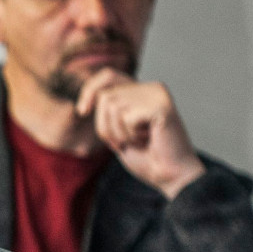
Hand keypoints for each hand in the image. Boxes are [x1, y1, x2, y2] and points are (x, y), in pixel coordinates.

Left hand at [76, 69, 205, 198]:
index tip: (82, 111)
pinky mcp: (161, 106)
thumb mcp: (118, 132)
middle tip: (126, 141)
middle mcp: (152, 88)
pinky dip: (130, 135)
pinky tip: (149, 140)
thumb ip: (107, 113)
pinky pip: (126, 117)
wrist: (170, 175)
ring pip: (112, 106)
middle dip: (105, 126)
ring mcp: (158, 94)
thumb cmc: (146, 157)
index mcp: (142, 91)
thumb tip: (87, 100)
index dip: (90, 90)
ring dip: (118, 133)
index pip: (108, 76)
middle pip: (105, 97)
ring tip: (139, 140)